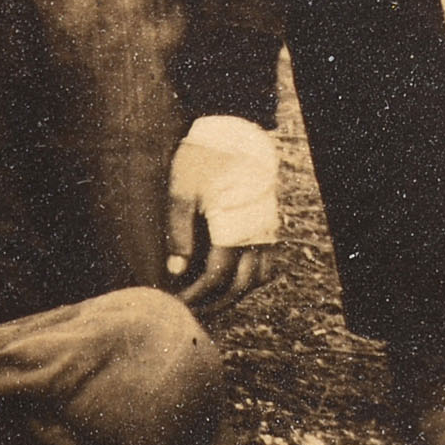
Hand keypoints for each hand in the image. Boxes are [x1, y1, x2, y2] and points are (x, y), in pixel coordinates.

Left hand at [167, 115, 283, 314]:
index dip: (195, 296)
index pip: (216, 278)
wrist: (236, 133)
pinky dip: (254, 279)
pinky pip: (269, 263)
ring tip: (210, 302)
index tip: (174, 304)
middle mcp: (257, 235)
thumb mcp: (182, 189)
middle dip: (214, 304)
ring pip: (259, 279)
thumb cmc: (204, 158)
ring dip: (235, 295)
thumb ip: (178, 230)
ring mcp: (267, 231)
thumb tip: (175, 270)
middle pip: (240, 286)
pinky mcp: (270, 224)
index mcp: (234, 229)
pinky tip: (234, 281)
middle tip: (190, 312)